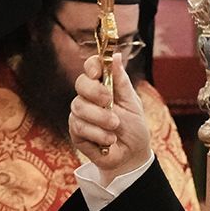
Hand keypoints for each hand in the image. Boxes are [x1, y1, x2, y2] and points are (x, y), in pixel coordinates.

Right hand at [70, 52, 151, 177]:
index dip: (91, 66)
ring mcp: (80, 114)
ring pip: (79, 107)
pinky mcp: (76, 132)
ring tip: (115, 127)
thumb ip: (122, 81)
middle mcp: (88, 97)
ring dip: (101, 118)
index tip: (97, 73)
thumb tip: (116, 55)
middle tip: (109, 102)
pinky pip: (80, 127)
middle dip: (95, 92)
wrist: (132, 155)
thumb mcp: (132, 102)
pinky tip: (109, 140)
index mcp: (103, 85)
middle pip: (80, 84)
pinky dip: (98, 134)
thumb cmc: (133, 127)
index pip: (91, 67)